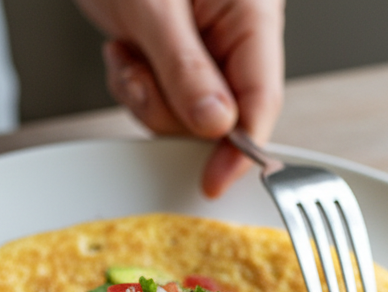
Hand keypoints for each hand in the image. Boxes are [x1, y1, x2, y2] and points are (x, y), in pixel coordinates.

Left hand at [74, 0, 284, 197]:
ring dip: (148, 99)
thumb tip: (217, 126)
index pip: (261, 98)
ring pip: (188, 116)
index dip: (240, 147)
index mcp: (252, 14)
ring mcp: (206, 49)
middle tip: (143, 75)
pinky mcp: (178, 57)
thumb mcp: (154, 8)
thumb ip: (186, 69)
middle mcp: (235, 35)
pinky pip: (164, 101)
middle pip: (223, 117)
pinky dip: (136, 88)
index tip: (214, 179)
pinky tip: (126, 51)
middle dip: (173, 110)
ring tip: (130, 55)